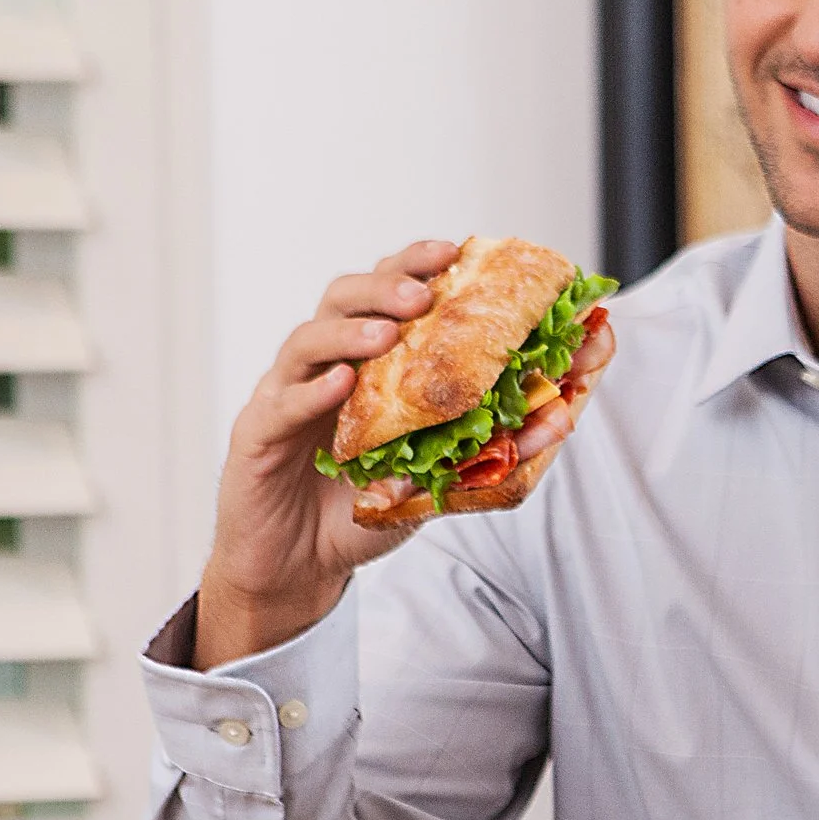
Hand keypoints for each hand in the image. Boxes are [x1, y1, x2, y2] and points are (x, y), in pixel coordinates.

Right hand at [192, 243, 617, 668]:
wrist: (298, 569)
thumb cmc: (360, 514)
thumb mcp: (436, 481)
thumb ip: (492, 448)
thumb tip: (562, 416)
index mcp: (366, 364)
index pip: (388, 296)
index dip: (416, 266)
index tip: (456, 250)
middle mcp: (324, 367)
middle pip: (344, 298)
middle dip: (387, 285)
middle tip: (425, 292)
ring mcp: (286, 396)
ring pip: (309, 340)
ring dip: (351, 329)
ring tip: (389, 332)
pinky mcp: (256, 435)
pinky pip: (282, 402)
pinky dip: (312, 390)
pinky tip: (342, 382)